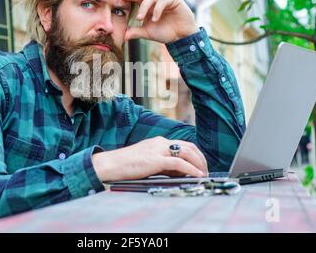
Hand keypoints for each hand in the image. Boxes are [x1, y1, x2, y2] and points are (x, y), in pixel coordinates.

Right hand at [91, 136, 207, 181]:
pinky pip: (178, 163)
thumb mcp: (148, 161)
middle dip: (201, 158)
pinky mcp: (155, 160)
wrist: (110, 164)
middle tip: (205, 170)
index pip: (183, 144)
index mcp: (158, 141)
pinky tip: (196, 174)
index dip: (195, 155)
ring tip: (203, 173)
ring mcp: (158, 150)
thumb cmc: (126, 164)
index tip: (200, 165)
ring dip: (198, 163)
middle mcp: (160, 142)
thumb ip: (164, 164)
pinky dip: (191, 169)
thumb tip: (181, 171)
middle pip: (188, 146)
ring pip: (187, 152)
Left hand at [121, 0, 198, 43]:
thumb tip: (123, 36)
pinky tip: (155, 19)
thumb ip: (136, 32)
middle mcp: (156, 1)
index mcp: (148, 6)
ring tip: (139, 18)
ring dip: (144, 8)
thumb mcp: (147, 33)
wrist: (181, 37)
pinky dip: (157, 10)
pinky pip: (163, 1)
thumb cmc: (165, 33)